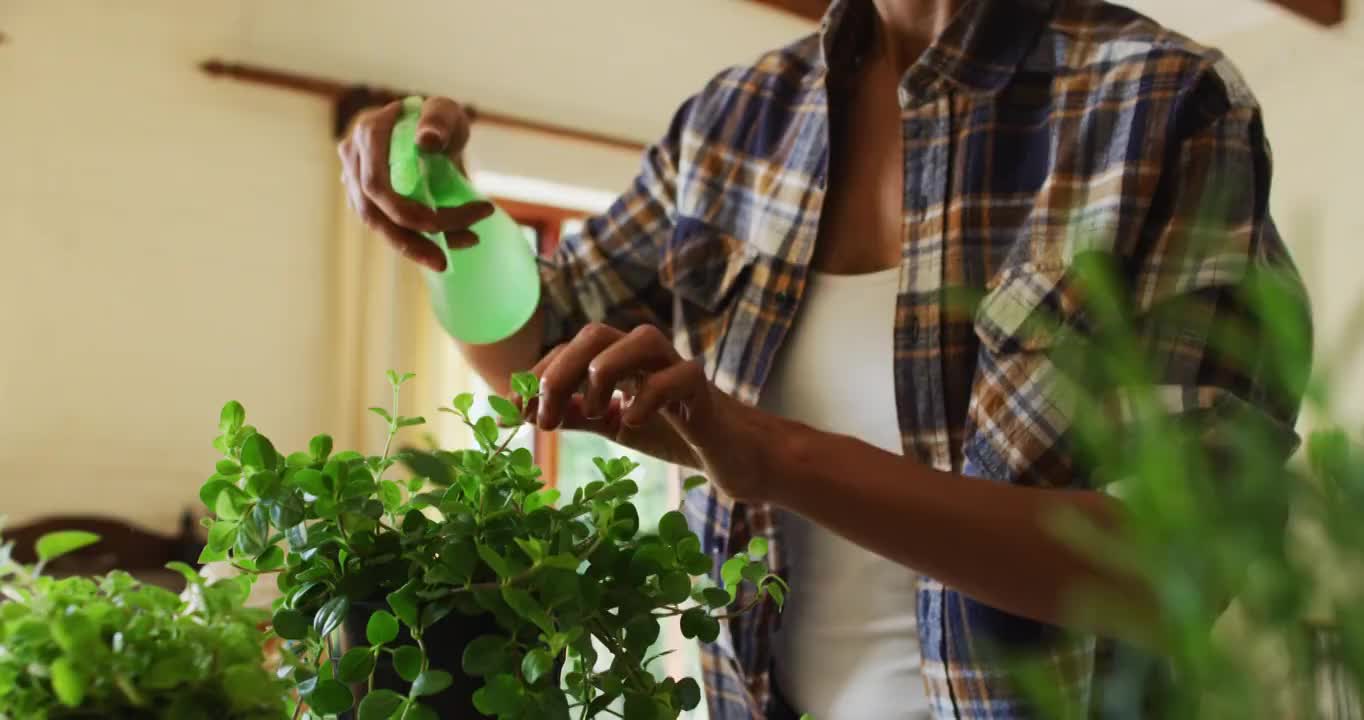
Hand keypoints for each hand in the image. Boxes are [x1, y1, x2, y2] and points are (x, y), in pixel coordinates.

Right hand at [337, 97, 495, 270]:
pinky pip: (386, 228)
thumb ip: (439, 119)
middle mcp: (354, 159)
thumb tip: (426, 141)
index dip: (401, 208)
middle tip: (444, 262)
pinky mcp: (367, 201)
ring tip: (445, 261)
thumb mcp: (446, 111)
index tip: (437, 221)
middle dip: (410, 240)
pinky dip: (415, 242)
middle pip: (372, 212)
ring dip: (412, 249)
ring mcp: (355, 181)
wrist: (433, 133)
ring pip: (377, 226)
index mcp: (368, 133)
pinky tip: (446, 247)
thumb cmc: (439, 120)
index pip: (375, 183)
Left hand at [525, 323, 789, 502]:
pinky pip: (678, 376)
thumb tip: (528, 411)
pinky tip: (632, 424)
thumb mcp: (615, 424)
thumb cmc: (675, 433)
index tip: (517, 413)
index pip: (571, 349)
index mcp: (621, 360)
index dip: (539, 376)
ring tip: (595, 412)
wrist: (732, 456)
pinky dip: (648, 397)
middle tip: (542, 417)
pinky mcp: (703, 391)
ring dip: (605, 370)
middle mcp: (647, 356)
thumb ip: (578, 413)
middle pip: (597, 334)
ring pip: (642, 338)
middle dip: (560, 371)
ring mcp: (677, 367)